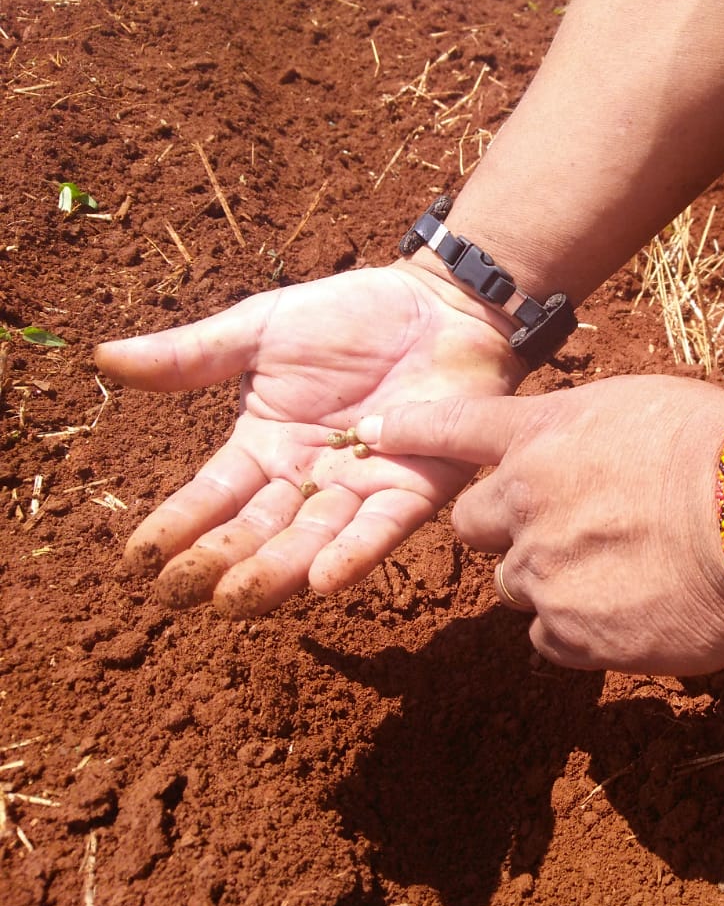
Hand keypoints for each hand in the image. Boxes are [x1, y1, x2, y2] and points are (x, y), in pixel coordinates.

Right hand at [95, 262, 525, 616]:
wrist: (438, 306)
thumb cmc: (351, 316)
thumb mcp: (261, 331)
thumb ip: (192, 355)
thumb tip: (104, 358)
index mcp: (264, 448)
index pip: (212, 496)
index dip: (176, 525)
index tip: (136, 559)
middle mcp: (306, 480)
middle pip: (256, 531)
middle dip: (217, 562)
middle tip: (179, 594)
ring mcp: (359, 489)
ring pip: (311, 540)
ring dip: (276, 571)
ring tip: (237, 599)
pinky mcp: (415, 488)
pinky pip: (380, 528)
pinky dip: (355, 553)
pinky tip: (323, 580)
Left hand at [355, 376, 723, 674]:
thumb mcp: (654, 408)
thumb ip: (600, 437)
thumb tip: (599, 464)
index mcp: (545, 436)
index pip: (456, 430)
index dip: (412, 431)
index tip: (370, 433)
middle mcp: (525, 501)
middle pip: (478, 528)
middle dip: (511, 532)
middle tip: (575, 533)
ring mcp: (543, 572)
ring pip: (520, 588)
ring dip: (558, 584)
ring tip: (631, 575)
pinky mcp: (573, 634)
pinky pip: (555, 642)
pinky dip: (586, 632)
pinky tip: (639, 615)